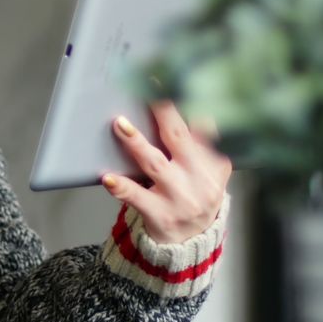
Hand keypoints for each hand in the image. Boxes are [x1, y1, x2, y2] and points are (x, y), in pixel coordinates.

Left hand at [102, 101, 231, 243]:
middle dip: (162, 111)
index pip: (205, 124)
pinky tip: (107, 177)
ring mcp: (180, 198)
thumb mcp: (210, 169)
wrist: (193, 243)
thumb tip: (184, 100)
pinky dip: (121, 186)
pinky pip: (137, 198)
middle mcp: (200, 178)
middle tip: (147, 89)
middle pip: (179, 137)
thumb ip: (202, 141)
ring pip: (155, 164)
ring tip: (120, 124)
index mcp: (215, 161)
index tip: (174, 78)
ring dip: (136, 142)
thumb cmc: (195, 194)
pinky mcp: (160, 215)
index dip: (190, 99)